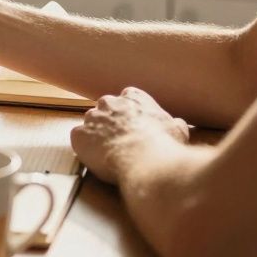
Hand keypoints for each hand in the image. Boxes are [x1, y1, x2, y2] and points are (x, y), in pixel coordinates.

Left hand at [70, 87, 190, 183]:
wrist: (144, 159)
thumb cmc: (162, 144)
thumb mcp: (177, 130)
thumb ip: (173, 123)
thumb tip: (177, 124)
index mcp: (133, 98)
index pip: (127, 97)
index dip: (130, 113)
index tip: (133, 124)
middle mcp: (109, 103)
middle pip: (105, 108)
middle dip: (110, 121)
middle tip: (118, 139)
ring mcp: (92, 118)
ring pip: (90, 123)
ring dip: (96, 134)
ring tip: (106, 152)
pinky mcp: (79, 135)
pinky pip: (78, 139)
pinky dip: (84, 147)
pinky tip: (95, 158)